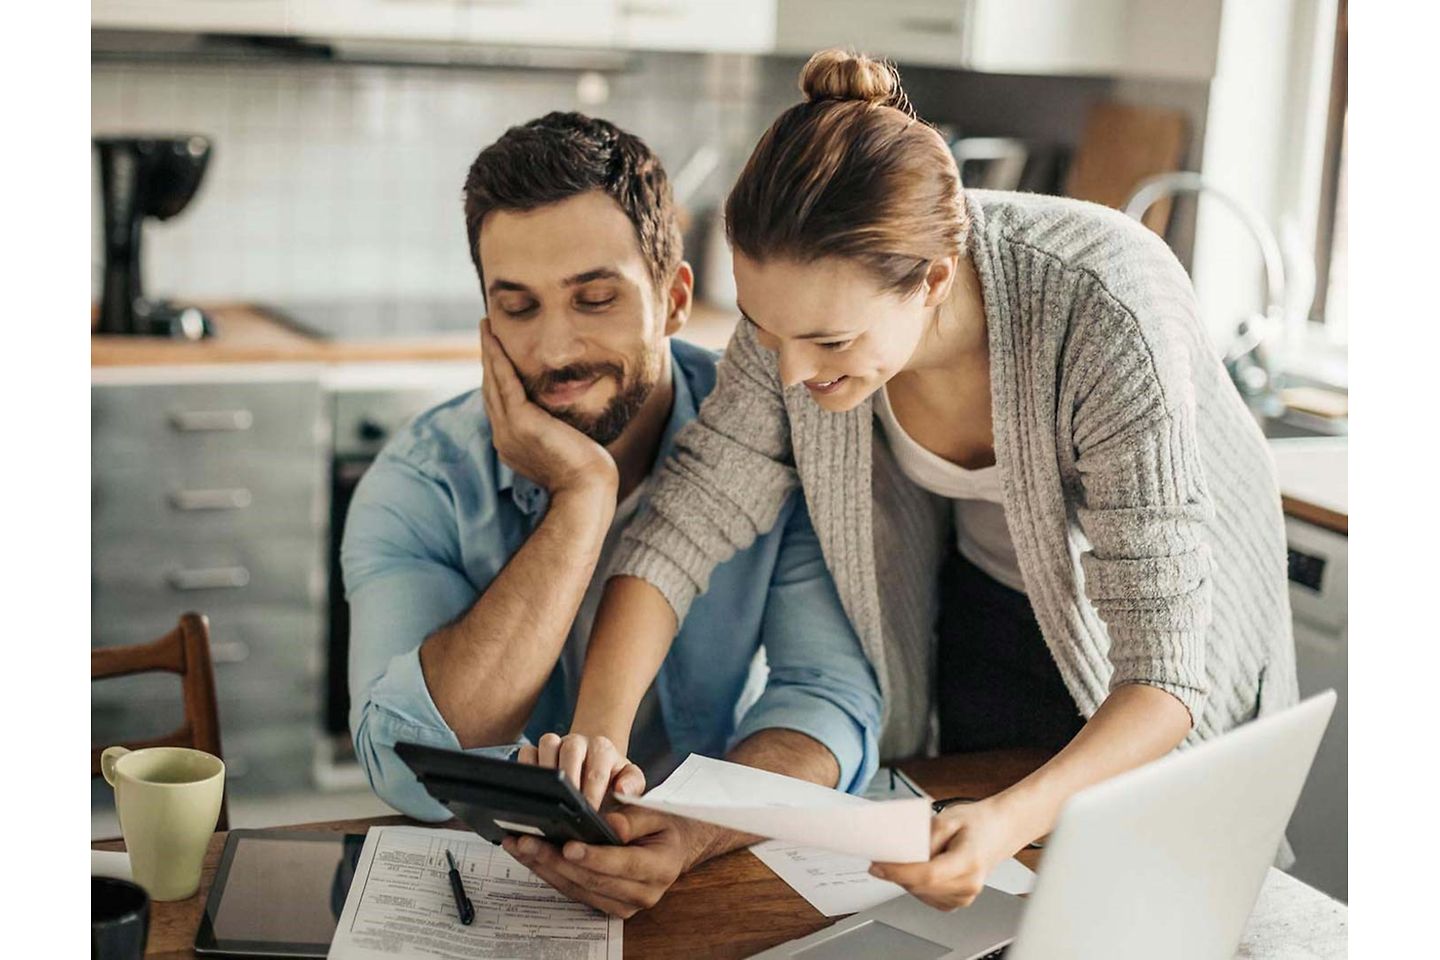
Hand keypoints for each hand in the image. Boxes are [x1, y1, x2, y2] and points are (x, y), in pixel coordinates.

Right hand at [481, 318, 617, 497]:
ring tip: (486, 327)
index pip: (499, 402)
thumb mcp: (564, 445)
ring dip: (488, 351)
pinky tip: (494, 339)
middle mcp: (503, 435)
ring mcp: (508, 429)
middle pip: (490, 388)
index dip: (495, 376)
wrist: (587, 489)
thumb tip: (566, 416)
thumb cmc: (586, 472)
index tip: (496, 354)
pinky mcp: (520, 422)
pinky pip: (504, 382)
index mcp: (512, 442)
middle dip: (487, 358)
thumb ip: (556, 429)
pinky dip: (497, 358)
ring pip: (492, 381)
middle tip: (486, 330)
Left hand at [502, 807, 702, 917]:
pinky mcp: (606, 906)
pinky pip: (574, 892)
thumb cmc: (664, 827)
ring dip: (544, 867)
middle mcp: (642, 893)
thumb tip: (611, 826)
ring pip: (577, 889)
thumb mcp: (657, 814)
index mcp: (659, 868)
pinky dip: (549, 873)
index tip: (568, 845)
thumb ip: (634, 819)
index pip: (622, 864)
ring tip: (519, 845)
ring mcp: (623, 905)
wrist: (673, 848)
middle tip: (527, 841)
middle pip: (592, 880)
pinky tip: (530, 856)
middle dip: (555, 860)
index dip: (593, 856)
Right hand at [518, 732, 645, 810]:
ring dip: (547, 771)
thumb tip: (623, 790)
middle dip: (569, 780)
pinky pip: (526, 752)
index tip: (590, 811)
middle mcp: (578, 742)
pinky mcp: (536, 750)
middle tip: (569, 806)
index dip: (593, 792)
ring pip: (547, 745)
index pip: (598, 768)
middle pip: (571, 750)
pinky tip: (530, 790)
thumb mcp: (630, 780)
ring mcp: (556, 744)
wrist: (595, 763)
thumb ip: (633, 785)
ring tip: (548, 798)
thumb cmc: (611, 777)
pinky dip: (526, 768)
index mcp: (602, 748)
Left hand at [868, 798, 1024, 909]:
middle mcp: (968, 886)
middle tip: (881, 857)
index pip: (927, 875)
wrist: (999, 831)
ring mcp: (964, 897)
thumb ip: (923, 837)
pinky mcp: (956, 902)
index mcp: (969, 862)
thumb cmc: (977, 823)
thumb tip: (899, 853)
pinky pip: (926, 896)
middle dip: (896, 873)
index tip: (877, 865)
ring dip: (905, 878)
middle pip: (920, 886)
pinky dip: (916, 883)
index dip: (899, 872)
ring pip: (920, 893)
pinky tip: (918, 868)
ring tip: (906, 858)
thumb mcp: (947, 819)